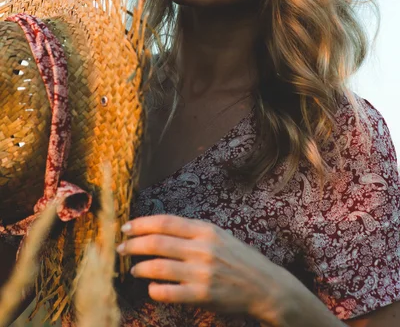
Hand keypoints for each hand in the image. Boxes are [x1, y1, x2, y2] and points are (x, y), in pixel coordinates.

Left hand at [116, 214, 285, 319]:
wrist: (265, 285)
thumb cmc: (238, 258)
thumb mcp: (218, 235)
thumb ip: (192, 231)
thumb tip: (159, 228)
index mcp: (205, 230)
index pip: (165, 222)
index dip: (141, 224)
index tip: (126, 227)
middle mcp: (202, 248)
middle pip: (157, 242)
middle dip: (133, 245)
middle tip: (120, 248)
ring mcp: (202, 273)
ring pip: (158, 267)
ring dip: (139, 268)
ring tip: (133, 269)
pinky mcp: (202, 295)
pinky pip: (169, 292)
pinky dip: (155, 289)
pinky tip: (151, 288)